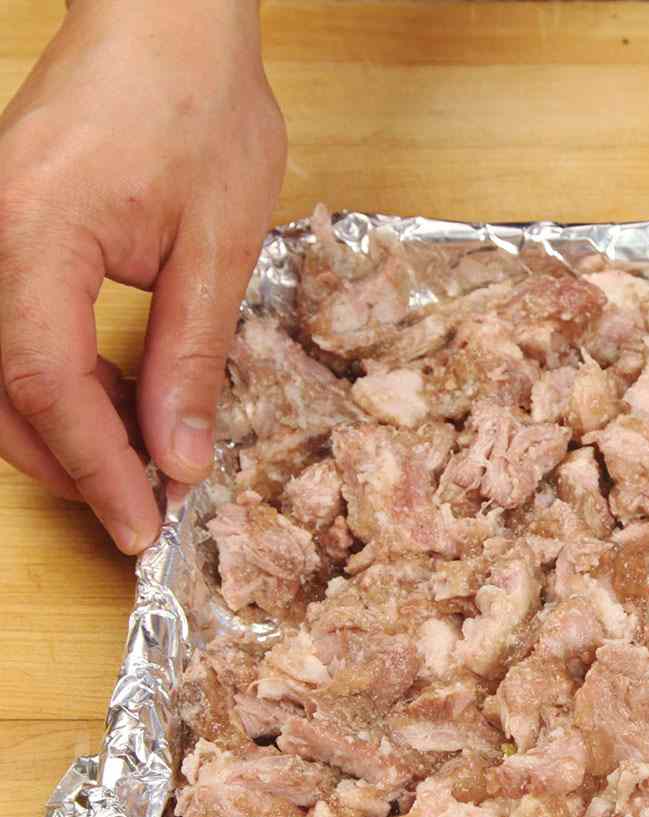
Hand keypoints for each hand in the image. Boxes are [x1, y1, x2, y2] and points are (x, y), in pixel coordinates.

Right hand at [0, 0, 284, 553]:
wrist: (167, 23)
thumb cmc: (199, 109)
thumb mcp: (218, 245)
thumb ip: (189, 356)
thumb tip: (178, 455)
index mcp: (34, 235)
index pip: (47, 384)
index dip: (97, 468)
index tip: (142, 526)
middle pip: (3, 390)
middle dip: (73, 463)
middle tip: (144, 508)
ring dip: (60, 430)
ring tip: (139, 467)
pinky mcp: (2, 232)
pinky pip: (10, 330)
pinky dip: (55, 382)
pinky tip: (113, 405)